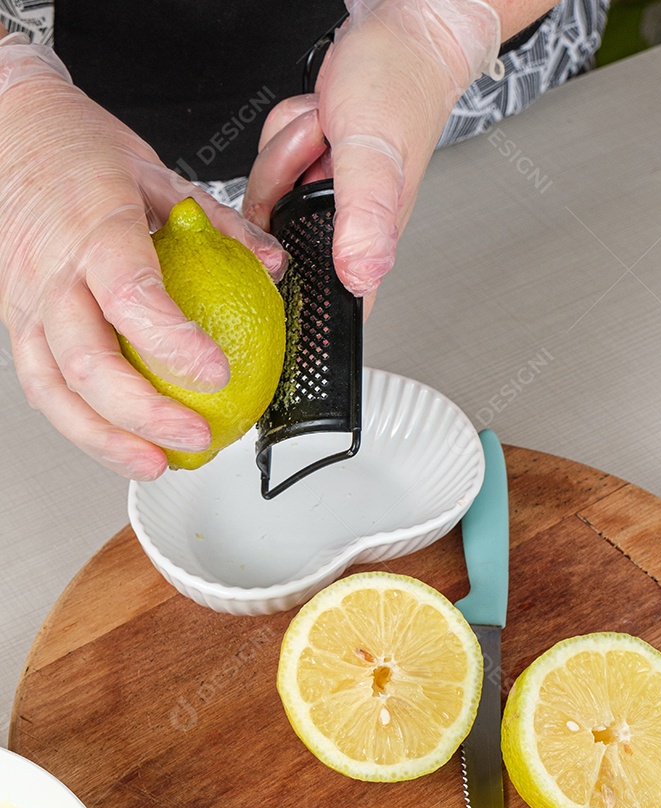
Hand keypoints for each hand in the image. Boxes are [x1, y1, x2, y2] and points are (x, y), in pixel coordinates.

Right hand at [0, 34, 285, 479]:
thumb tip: (272, 265)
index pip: (131, 296)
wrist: (6, 130)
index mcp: (95, 227)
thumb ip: (219, 224)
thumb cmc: (79, 150)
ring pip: (55, 387)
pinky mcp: (15, 323)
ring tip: (156, 463)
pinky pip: (41, 386)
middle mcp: (53, 270)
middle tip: (196, 436)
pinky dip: (79, 424)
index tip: (218, 374)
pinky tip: (118, 445)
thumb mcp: (157, 171)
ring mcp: (27, 301)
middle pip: (87, 361)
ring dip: (105, 438)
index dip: (172, 344)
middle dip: (143, 413)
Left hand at [243, 0, 502, 302]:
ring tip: (324, 129)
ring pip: (269, 198)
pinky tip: (316, 121)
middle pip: (275, 241)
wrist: (401, 29)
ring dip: (286, 152)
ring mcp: (325, 197)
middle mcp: (346, 226)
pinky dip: (286, 136)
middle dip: (282, 185)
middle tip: (319, 153)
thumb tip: (361, 278)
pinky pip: (273, 167)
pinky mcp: (311, 172)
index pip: (332, 304)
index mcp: (369, 239)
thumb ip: (364, 217)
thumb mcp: (372, 152)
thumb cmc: (400, 82)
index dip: (300, 301)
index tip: (285, 264)